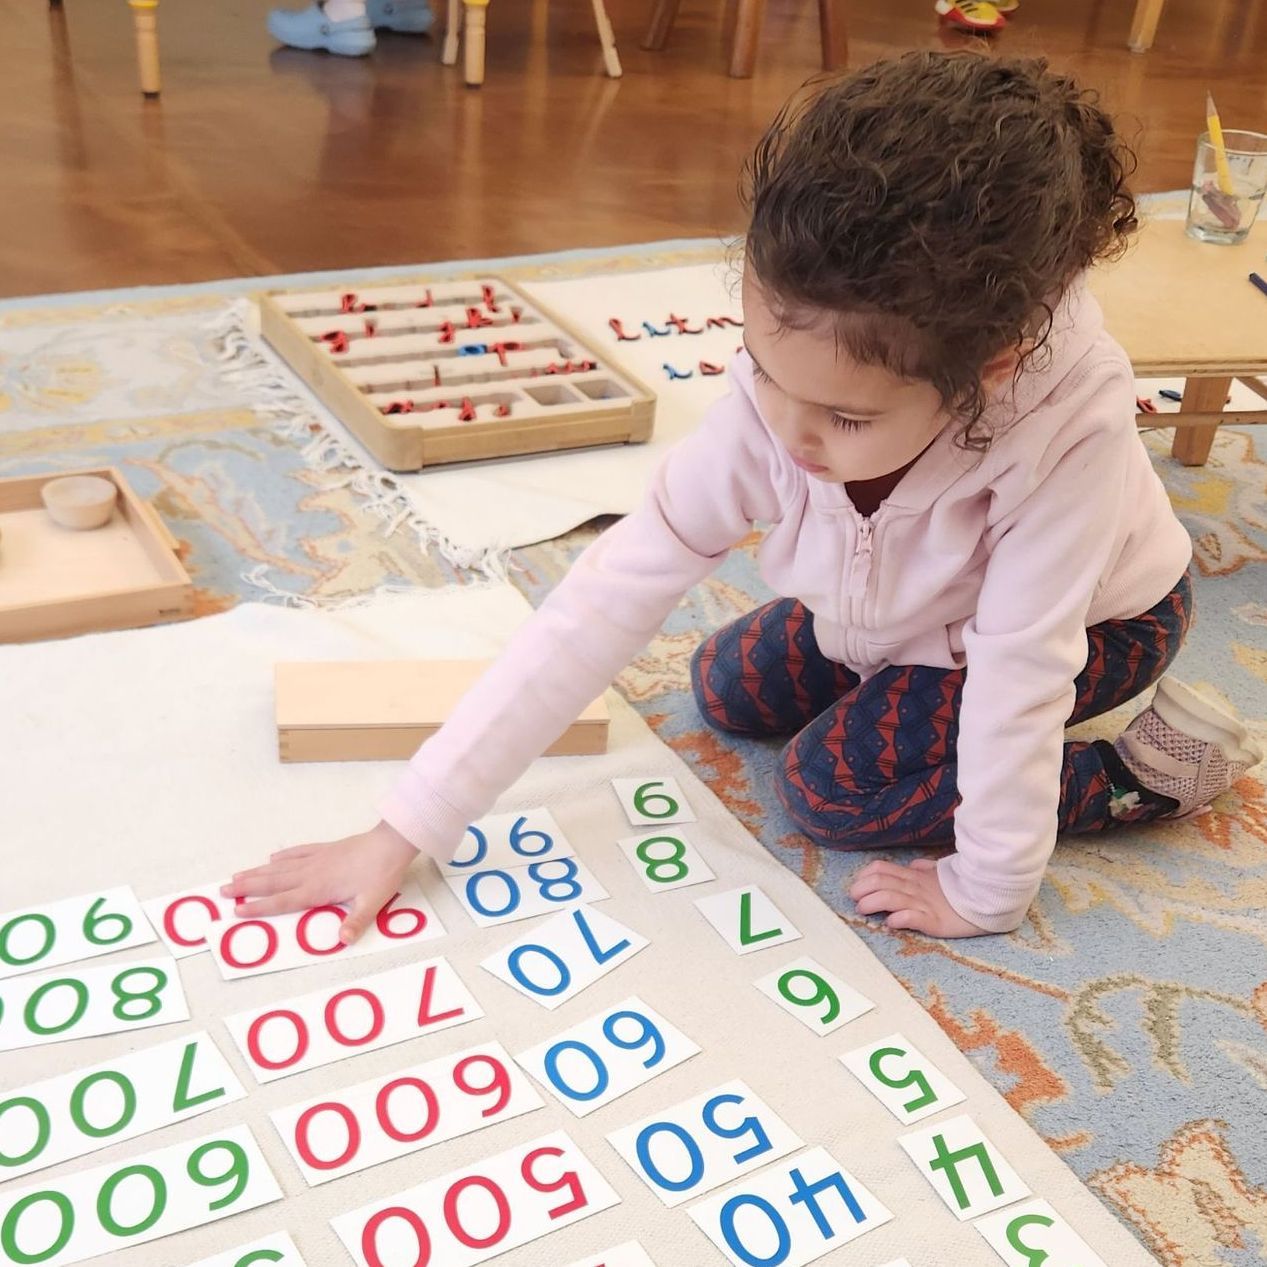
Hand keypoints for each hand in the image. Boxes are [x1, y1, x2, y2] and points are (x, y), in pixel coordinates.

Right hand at [222, 820, 418, 944]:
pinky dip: (283, 856)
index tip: (237, 911)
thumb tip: (342, 941)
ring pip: (280, 867)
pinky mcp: (325, 849)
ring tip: (236, 875)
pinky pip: (298, 852)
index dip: (259, 907)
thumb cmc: (381, 874)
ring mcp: (317, 858)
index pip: (283, 901)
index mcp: (319, 888)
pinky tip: (272, 857)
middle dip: (247, 887)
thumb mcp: (372, 902)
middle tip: (221, 890)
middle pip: (273, 882)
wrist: (391, 843)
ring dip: (257, 872)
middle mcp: (311, 872)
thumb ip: (356, 922)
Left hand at [849, 856, 988, 937]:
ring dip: (872, 903)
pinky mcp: (933, 921)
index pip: (881, 869)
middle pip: (880, 882)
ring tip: (864, 909)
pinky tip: (891, 923)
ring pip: (890, 898)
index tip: (857, 885)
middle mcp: (914, 888)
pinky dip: (898, 919)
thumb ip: (924, 869)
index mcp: (914, 877)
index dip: (864, 876)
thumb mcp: (940, 875)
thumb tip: (912, 866)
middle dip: (861, 889)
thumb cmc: (961, 888)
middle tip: (855, 899)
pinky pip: (912, 918)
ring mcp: (923, 904)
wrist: (987, 898)